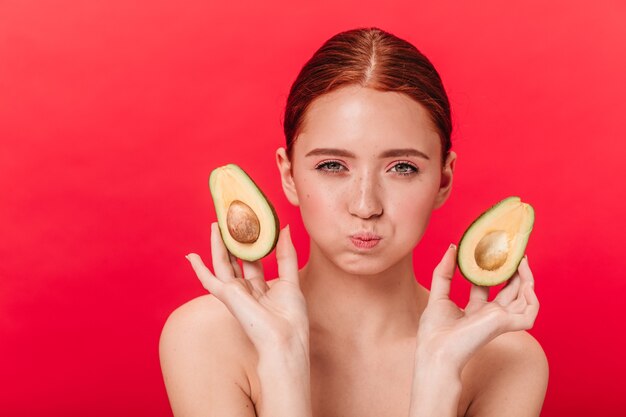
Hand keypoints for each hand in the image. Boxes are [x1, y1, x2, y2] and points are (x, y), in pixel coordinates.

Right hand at [186, 223, 308, 354]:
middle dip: (232, 241)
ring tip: (215, 224)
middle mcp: (246, 290)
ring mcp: (235, 293)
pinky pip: (208, 279)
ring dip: (217, 245)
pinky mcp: (227, 295)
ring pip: (222, 264)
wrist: (284, 339)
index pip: (253, 261)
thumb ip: (286, 254)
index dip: (251, 244)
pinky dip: (198, 268)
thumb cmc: (291, 317)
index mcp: (262, 288)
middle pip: (236, 260)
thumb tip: (284, 228)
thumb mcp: (291, 279)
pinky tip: (190, 256)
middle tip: (229, 220)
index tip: (250, 226)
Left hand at [415, 245, 538, 373]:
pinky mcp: (506, 324)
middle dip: (514, 271)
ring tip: (522, 259)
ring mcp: (500, 320)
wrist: (437, 352)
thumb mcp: (438, 295)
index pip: (487, 287)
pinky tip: (525, 280)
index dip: (490, 270)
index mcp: (474, 311)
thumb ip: (444, 272)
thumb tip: (452, 247)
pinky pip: (530, 310)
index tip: (490, 252)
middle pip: (509, 290)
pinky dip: (532, 296)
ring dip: (526, 278)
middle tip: (515, 251)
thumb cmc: (435, 332)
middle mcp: (490, 315)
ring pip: (524, 298)